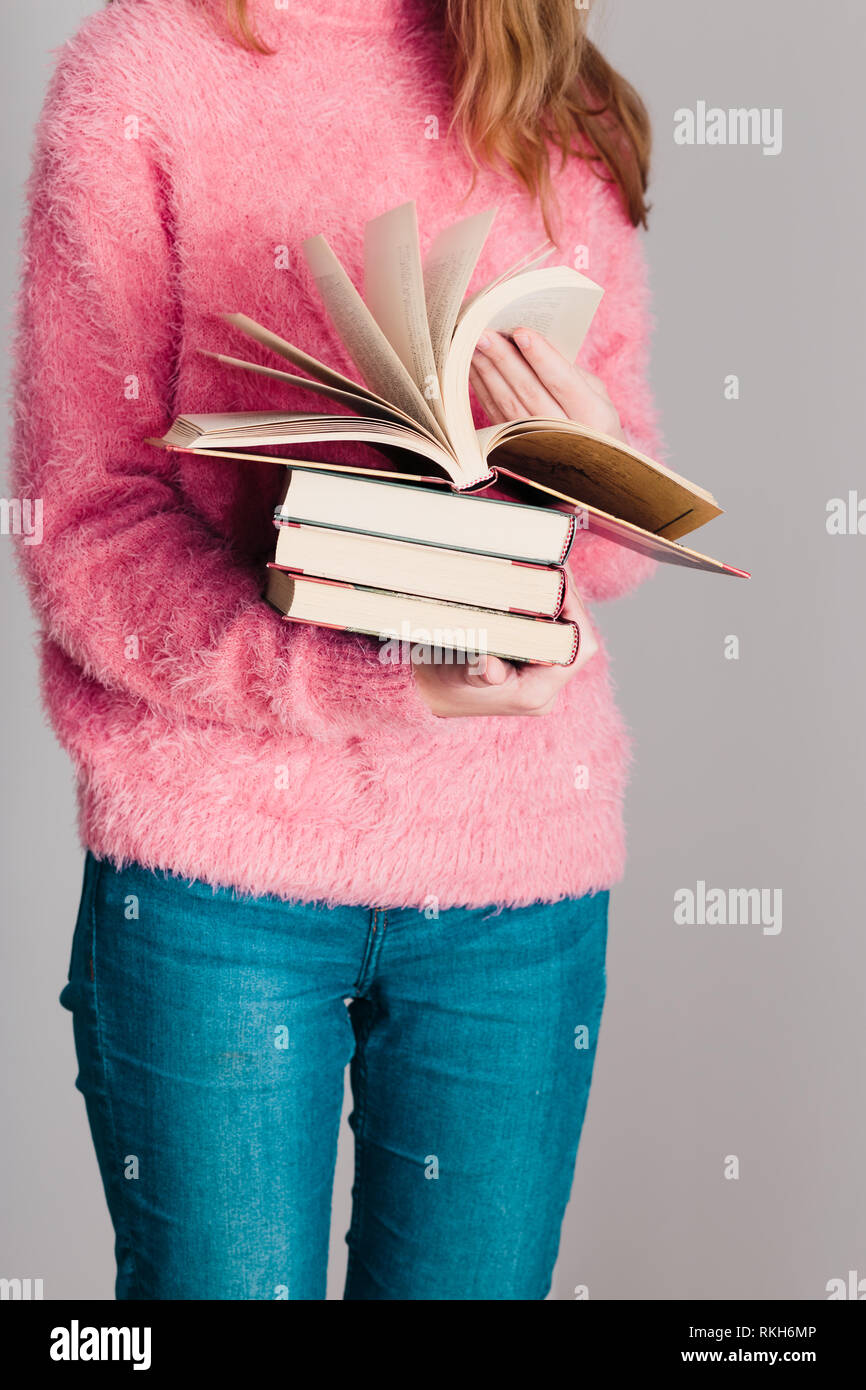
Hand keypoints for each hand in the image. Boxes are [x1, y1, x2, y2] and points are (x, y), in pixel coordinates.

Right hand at [411, 580, 597, 716]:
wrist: (424, 698)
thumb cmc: (438, 686)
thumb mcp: (453, 675)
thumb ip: (476, 672)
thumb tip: (492, 668)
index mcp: (534, 694)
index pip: (576, 650)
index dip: (575, 611)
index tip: (558, 580)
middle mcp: (544, 688)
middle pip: (573, 637)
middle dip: (566, 600)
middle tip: (552, 566)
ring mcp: (539, 677)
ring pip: (563, 633)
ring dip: (556, 603)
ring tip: (545, 571)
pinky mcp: (530, 666)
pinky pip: (549, 634)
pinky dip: (545, 610)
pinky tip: (534, 588)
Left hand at [470, 326, 625, 440]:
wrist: (590, 465)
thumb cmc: (593, 419)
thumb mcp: (597, 394)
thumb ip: (570, 372)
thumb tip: (529, 345)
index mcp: (594, 416)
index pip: (564, 382)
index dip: (542, 357)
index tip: (521, 332)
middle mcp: (565, 433)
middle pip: (529, 391)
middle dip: (503, 360)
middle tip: (482, 333)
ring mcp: (538, 444)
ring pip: (507, 404)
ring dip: (487, 372)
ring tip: (470, 344)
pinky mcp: (516, 449)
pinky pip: (496, 414)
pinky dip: (482, 388)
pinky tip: (473, 367)